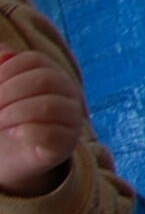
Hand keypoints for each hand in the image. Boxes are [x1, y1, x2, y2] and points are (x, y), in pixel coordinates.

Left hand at [0, 50, 87, 197]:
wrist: (6, 160)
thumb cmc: (0, 120)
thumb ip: (0, 70)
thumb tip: (3, 53)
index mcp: (50, 74)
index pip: (33, 60)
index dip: (5, 71)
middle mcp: (67, 93)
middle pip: (45, 79)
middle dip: (9, 92)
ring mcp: (70, 119)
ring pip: (50, 105)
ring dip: (15, 112)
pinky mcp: (65, 145)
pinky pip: (52, 134)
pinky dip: (27, 132)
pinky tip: (12, 134)